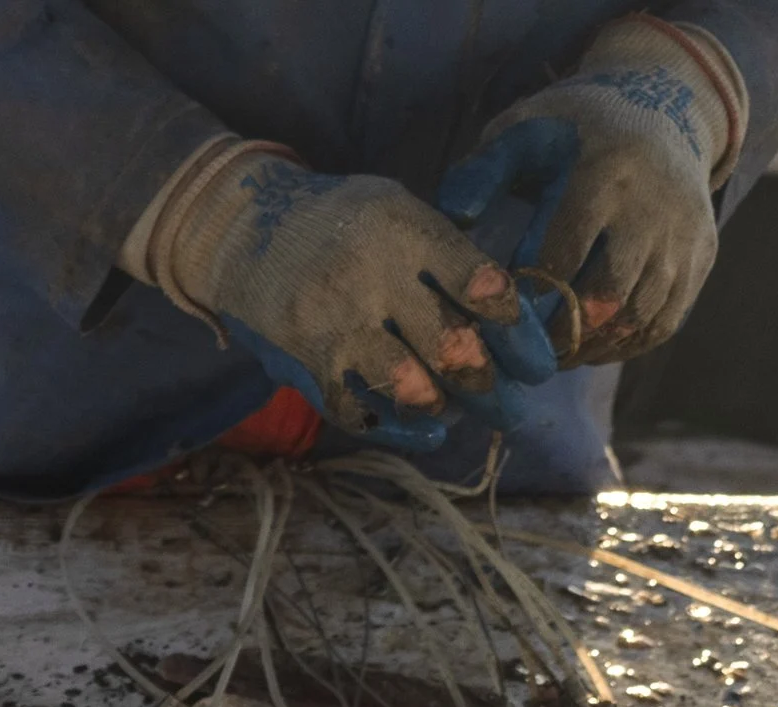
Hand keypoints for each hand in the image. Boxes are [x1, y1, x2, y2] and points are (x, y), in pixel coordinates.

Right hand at [142, 144, 552, 445]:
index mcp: (409, 232)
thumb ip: (448, 248)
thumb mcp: (396, 205)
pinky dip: (392, 427)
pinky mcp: (308, 356)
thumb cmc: (338, 218)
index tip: (535, 359)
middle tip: (510, 403)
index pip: (484, 288)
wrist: (242, 229)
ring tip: (453, 406)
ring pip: (410, 386)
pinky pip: (356, 408)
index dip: (519, 332)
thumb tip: (510, 306)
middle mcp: (376, 278)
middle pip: (454, 347)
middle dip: (491, 385)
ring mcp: (339, 321)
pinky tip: (421, 429)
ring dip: (440, 404)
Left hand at [438, 18, 743, 366]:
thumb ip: (482, 169)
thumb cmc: (572, 130)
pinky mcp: (702, 254)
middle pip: (606, 294)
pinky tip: (591, 348)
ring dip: (592, 347)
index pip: (561, 254)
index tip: (493, 315)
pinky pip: (666, 319)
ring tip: (552, 356)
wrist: (664, 108)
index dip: (524, 296)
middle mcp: (651, 208)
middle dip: (559, 334)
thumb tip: (455, 214)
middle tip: (522, 353)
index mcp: (601, 176)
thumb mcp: (524, 131)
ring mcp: (682, 234)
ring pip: (639, 315)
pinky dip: (626, 345)